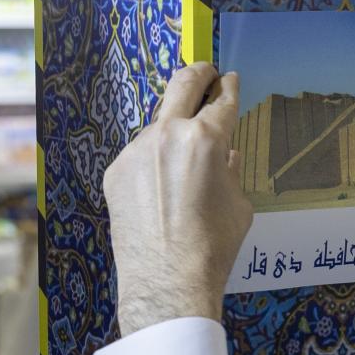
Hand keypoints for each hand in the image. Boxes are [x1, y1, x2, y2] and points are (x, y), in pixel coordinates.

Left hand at [103, 63, 253, 336]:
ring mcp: (136, 151)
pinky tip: (161, 187)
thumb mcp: (238, 204)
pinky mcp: (116, 171)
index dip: (229, 86)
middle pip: (183, 85)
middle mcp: (168, 135)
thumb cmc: (213, 247)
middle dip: (198, 73)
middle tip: (205, 72)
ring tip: (182, 152)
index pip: (222, 99)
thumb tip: (223, 154)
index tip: (229, 80)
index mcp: (206, 138)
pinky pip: (140, 155)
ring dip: (173, 128)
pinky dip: (153, 161)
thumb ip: (230, 169)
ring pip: (159, 125)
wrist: (167, 282)